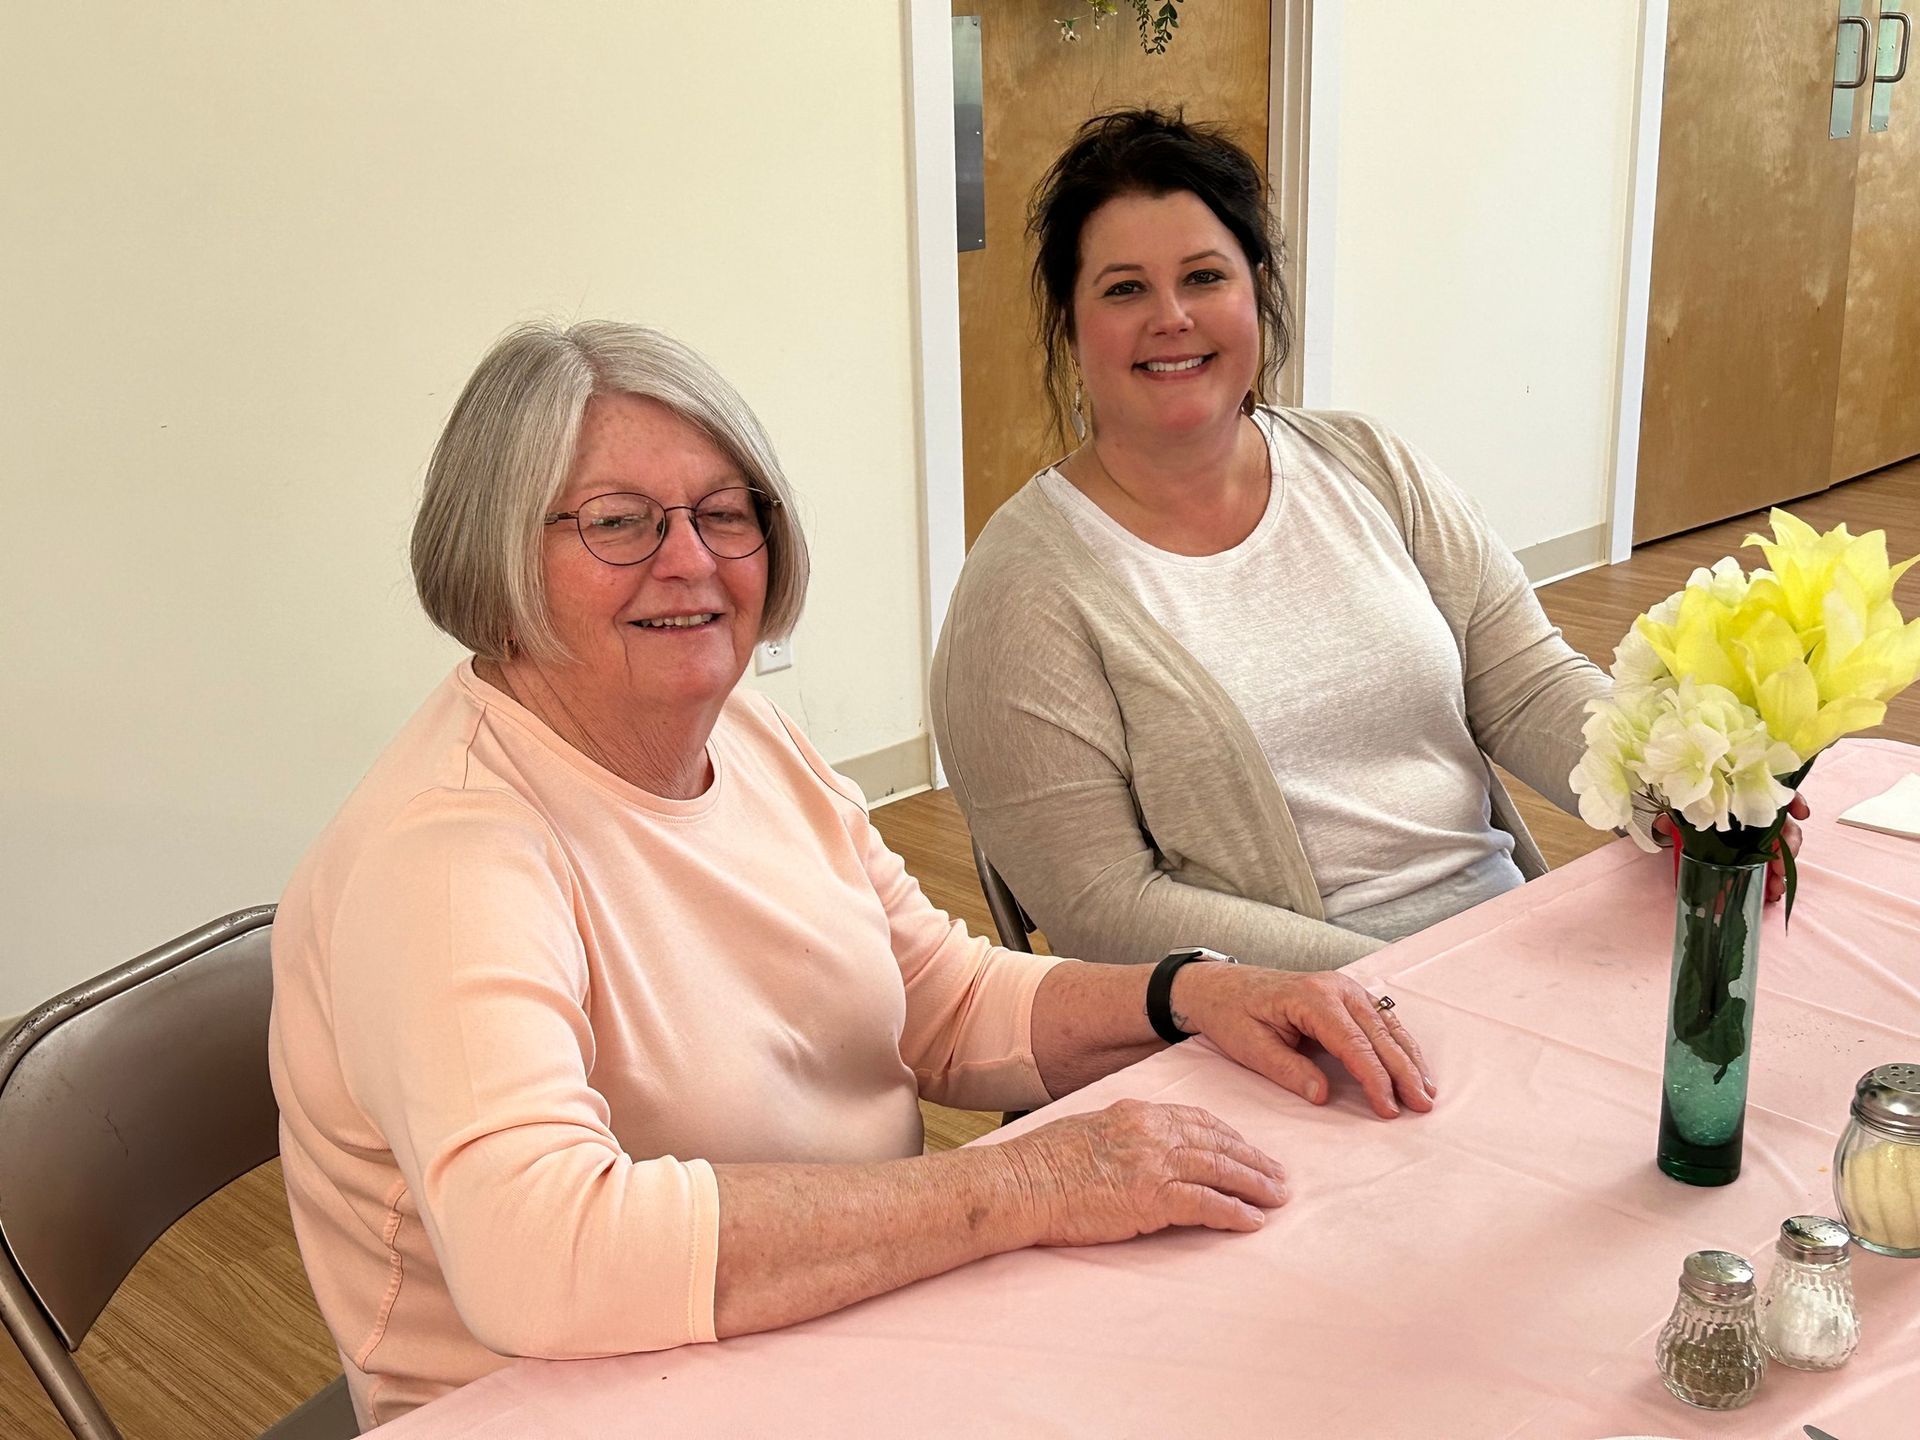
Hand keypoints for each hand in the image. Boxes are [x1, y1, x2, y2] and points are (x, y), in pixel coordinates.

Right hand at [1006, 1098, 1287, 1245]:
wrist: (1022, 1183)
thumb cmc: (1044, 1163)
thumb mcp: (1090, 1131)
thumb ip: (1124, 1136)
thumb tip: (1143, 1153)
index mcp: (1137, 1113)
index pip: (1197, 1120)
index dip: (1229, 1136)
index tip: (1248, 1149)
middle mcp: (1151, 1133)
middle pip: (1217, 1143)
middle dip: (1253, 1160)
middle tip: (1278, 1176)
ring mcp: (1153, 1164)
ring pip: (1220, 1170)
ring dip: (1254, 1186)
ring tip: (1276, 1198)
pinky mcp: (1151, 1198)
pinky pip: (1206, 1204)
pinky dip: (1233, 1212)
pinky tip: (1251, 1221)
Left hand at [1173, 965, 1435, 1118]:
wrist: (1219, 986)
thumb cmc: (1232, 1015)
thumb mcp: (1251, 1048)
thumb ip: (1288, 1071)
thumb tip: (1323, 1096)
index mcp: (1312, 998)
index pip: (1354, 1044)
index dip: (1375, 1079)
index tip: (1389, 1108)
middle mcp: (1336, 988)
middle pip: (1379, 1034)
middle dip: (1404, 1072)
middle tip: (1423, 1105)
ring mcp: (1344, 987)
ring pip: (1387, 1025)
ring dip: (1409, 1058)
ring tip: (1427, 1091)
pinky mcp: (1346, 994)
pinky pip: (1381, 1019)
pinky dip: (1399, 1044)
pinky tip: (1413, 1065)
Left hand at [1651, 793, 1808, 904]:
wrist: (1684, 816)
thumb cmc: (1691, 806)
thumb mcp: (1681, 807)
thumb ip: (1674, 813)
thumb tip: (1663, 824)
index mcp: (1744, 795)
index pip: (1777, 792)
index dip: (1794, 801)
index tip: (1802, 814)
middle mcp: (1758, 812)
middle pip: (1786, 824)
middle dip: (1789, 846)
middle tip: (1779, 867)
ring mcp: (1760, 832)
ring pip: (1782, 847)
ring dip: (1783, 868)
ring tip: (1775, 888)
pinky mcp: (1757, 850)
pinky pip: (1772, 863)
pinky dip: (1774, 877)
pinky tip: (1771, 892)